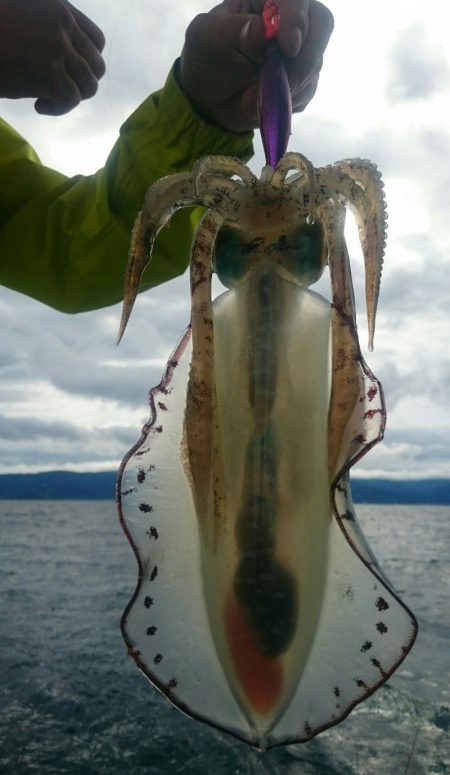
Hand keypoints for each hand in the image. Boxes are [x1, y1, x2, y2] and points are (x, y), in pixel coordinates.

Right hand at [0, 0, 104, 114]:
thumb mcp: (21, 16)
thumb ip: (45, 30)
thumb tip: (64, 61)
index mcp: (58, 7)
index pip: (96, 39)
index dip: (88, 61)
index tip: (69, 70)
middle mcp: (63, 24)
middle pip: (96, 65)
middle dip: (81, 82)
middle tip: (58, 88)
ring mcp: (58, 49)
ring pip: (88, 85)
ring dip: (70, 97)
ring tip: (46, 98)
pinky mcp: (51, 74)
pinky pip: (72, 100)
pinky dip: (58, 108)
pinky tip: (39, 105)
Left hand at [179, 0, 333, 133]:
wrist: (207, 101)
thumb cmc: (204, 60)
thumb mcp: (203, 39)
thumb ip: (230, 30)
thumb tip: (262, 29)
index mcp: (265, 0)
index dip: (297, 17)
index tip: (289, 45)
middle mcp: (286, 21)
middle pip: (321, 25)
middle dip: (307, 56)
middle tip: (286, 81)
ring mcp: (297, 52)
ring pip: (315, 63)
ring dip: (288, 87)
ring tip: (251, 100)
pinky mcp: (300, 81)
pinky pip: (307, 90)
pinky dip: (286, 102)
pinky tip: (261, 105)